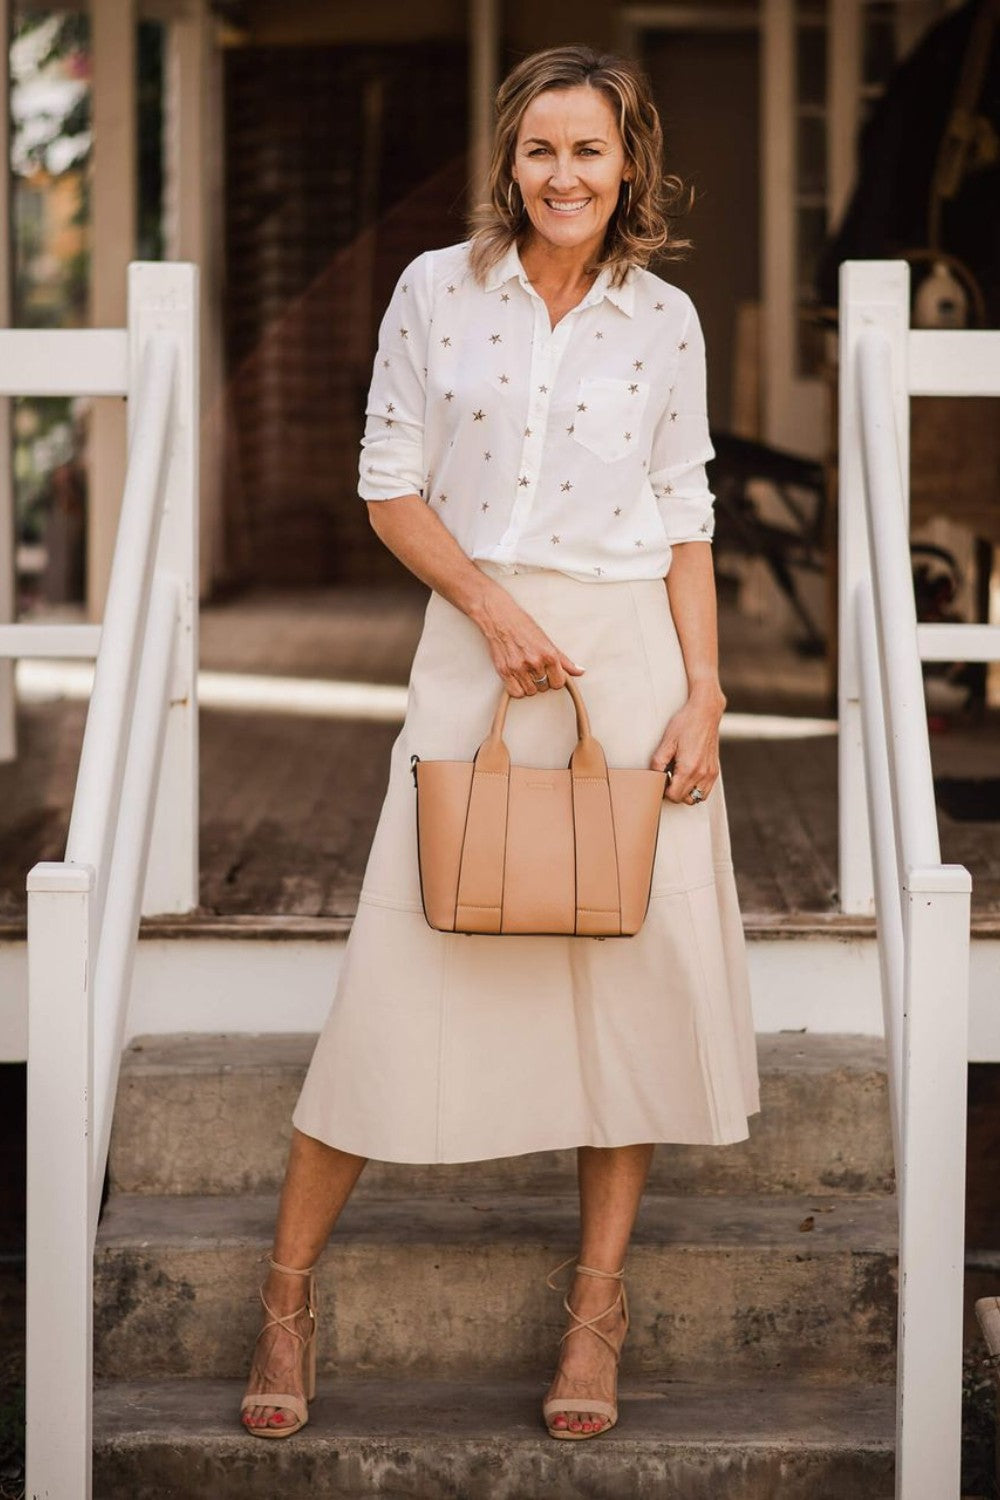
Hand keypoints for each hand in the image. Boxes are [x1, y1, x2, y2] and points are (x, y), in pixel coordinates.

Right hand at [473, 585, 583, 697]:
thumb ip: (564, 660)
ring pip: (530, 692)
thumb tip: (580, 671)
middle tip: (535, 669)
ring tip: (525, 672)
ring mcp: (518, 668)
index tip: (550, 674)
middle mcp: (534, 662)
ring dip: (529, 685)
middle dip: (541, 681)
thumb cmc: (523, 626)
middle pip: (544, 688)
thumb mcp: (547, 641)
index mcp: (548, 654)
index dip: (555, 680)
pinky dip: (517, 689)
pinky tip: (517, 678)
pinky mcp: (504, 671)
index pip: (559, 683)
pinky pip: (516, 693)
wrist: (499, 618)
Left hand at [651, 682, 725, 802]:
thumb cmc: (685, 723)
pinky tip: (688, 777)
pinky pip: (706, 790)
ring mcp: (710, 773)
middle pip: (685, 799)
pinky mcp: (715, 770)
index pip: (674, 796)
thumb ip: (658, 762)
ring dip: (686, 793)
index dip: (664, 791)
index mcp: (688, 769)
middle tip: (667, 778)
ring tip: (678, 779)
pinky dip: (696, 789)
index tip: (661, 780)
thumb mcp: (667, 741)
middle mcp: (702, 774)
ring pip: (697, 798)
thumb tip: (654, 777)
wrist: (706, 712)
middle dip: (674, 792)